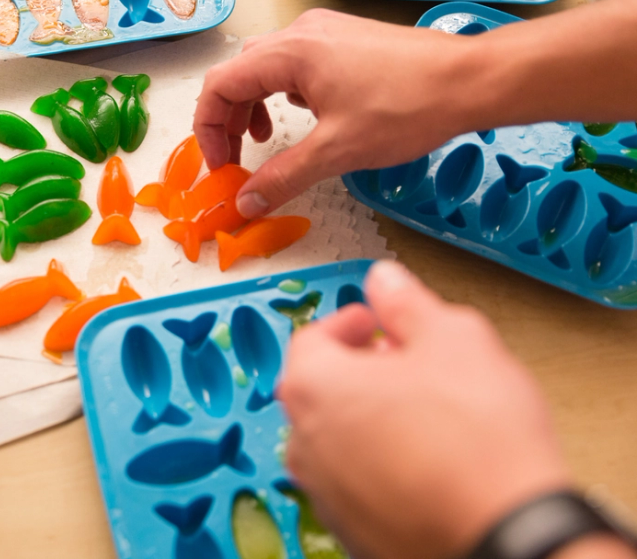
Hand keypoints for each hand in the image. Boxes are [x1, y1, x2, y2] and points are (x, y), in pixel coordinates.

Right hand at [193, 9, 484, 217]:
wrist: (471, 80)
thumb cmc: (408, 107)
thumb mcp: (337, 151)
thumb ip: (284, 177)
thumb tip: (245, 203)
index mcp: (289, 52)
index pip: (220, 85)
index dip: (209, 129)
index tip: (221, 166)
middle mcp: (300, 33)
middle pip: (238, 74)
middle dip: (228, 120)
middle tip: (236, 160)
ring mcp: (324, 32)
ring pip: (264, 67)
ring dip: (253, 105)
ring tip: (264, 140)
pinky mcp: (344, 40)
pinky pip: (293, 63)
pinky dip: (282, 93)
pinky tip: (303, 117)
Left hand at [278, 261, 571, 558]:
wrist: (508, 534)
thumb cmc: (479, 441)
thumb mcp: (453, 338)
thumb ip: (407, 303)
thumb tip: (384, 281)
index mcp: (314, 387)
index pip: (311, 337)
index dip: (346, 322)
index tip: (371, 320)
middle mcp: (305, 443)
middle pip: (319, 389)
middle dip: (357, 369)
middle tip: (401, 362)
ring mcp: (325, 493)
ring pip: (337, 440)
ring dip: (368, 418)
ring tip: (424, 413)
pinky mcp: (353, 532)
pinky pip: (358, 484)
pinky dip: (381, 465)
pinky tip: (428, 462)